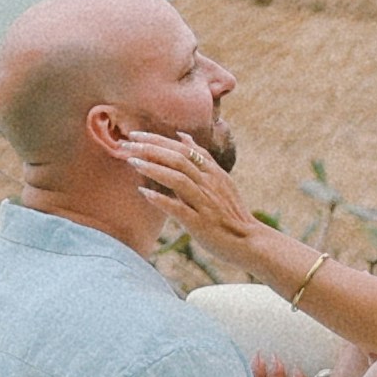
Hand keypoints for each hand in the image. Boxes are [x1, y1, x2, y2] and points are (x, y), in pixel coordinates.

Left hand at [107, 123, 245, 247]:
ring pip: (178, 179)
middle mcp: (210, 183)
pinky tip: (144, 193)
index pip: (183, 148)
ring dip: (154, 169)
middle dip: (150, 149)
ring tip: (132, 162)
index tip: (135, 135)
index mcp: (213, 172)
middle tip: (126, 144)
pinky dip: (162, 199)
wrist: (249, 241)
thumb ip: (202, 158)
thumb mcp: (220, 180)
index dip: (158, 140)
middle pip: (178, 158)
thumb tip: (182, 136)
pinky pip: (180, 209)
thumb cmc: (230, 212)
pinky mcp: (202, 223)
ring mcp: (206, 203)